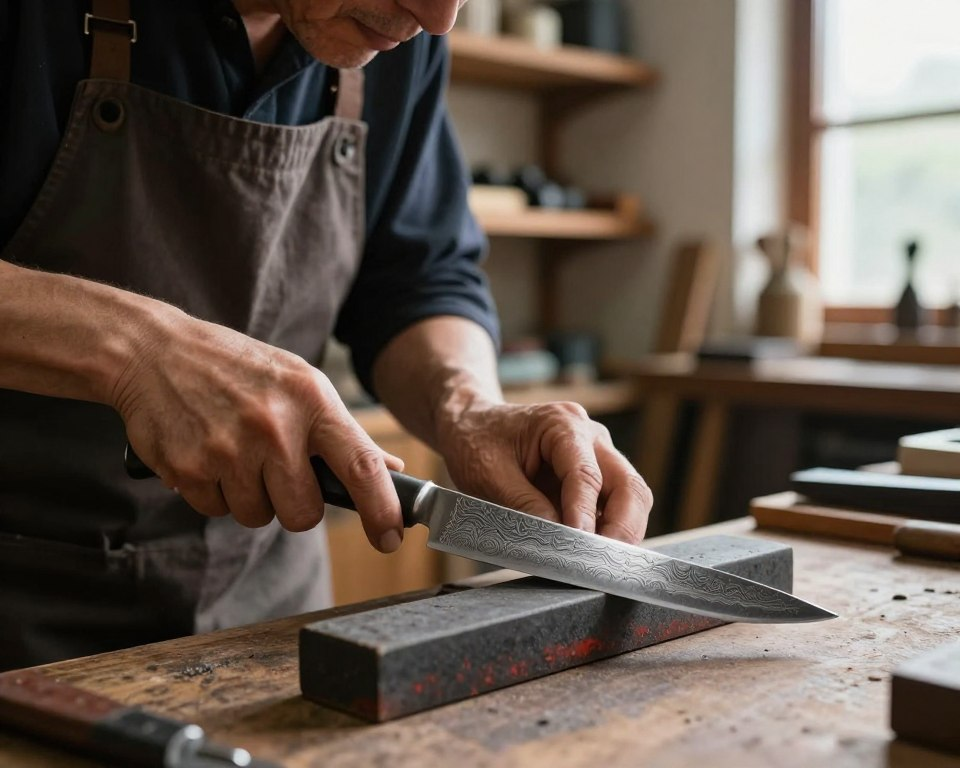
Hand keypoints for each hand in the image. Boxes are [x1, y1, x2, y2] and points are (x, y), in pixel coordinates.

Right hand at [111, 308, 404, 551]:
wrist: (155, 351)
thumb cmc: (238, 369)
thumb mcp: (300, 383)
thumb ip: (343, 432)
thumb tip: (390, 469)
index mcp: (312, 400)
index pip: (361, 466)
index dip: (382, 509)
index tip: (390, 537)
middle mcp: (274, 426)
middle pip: (304, 513)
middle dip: (294, 506)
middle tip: (277, 473)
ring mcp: (229, 448)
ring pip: (258, 516)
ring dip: (250, 497)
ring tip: (235, 452)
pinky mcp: (190, 468)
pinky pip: (216, 510)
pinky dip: (214, 492)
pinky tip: (207, 453)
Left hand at [435, 399, 651, 542]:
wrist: (471, 424)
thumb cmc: (476, 441)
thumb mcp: (488, 473)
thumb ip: (523, 505)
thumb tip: (557, 538)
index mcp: (563, 423)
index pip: (586, 475)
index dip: (585, 514)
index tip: (580, 546)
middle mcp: (590, 436)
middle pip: (627, 485)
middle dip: (623, 528)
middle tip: (604, 562)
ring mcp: (597, 454)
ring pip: (630, 496)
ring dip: (622, 531)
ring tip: (599, 562)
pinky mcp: (595, 475)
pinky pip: (614, 504)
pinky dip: (610, 529)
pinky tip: (593, 552)